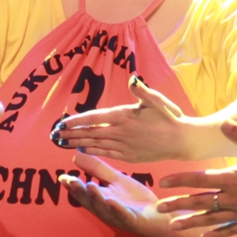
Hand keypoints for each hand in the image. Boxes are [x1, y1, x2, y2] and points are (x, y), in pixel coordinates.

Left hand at [52, 76, 198, 162]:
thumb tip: (132, 79)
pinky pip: (106, 153)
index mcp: (126, 116)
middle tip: (54, 135)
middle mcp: (122, 132)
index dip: (77, 120)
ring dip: (78, 143)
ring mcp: (125, 146)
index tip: (62, 122)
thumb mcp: (158, 101)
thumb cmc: (170, 117)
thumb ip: (142, 91)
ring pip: (96, 144)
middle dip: (71, 133)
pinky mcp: (129, 156)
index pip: (95, 118)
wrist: (183, 141)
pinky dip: (93, 152)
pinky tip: (82, 151)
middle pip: (91, 132)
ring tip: (62, 142)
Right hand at [58, 151, 216, 236]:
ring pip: (105, 209)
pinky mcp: (134, 221)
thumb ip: (97, 169)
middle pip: (90, 201)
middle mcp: (107, 210)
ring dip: (96, 199)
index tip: (63, 177)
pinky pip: (124, 216)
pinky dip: (117, 209)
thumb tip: (76, 155)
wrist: (160, 217)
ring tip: (89, 186)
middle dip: (80, 192)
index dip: (73, 186)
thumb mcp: (116, 180)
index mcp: (102, 199)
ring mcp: (120, 217)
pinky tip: (111, 201)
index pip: (84, 193)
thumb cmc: (135, 200)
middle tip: (70, 181)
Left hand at [156, 123, 236, 236]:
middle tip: (157, 210)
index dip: (179, 180)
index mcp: (232, 178)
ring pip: (210, 219)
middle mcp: (233, 198)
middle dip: (177, 205)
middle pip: (199, 202)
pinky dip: (216, 234)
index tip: (162, 183)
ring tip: (173, 227)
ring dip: (190, 223)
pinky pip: (229, 230)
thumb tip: (223, 122)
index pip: (199, 179)